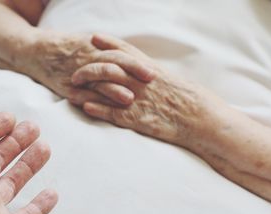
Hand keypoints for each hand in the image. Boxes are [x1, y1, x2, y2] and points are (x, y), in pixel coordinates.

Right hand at [27, 31, 153, 104]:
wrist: (36, 52)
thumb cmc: (66, 47)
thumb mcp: (86, 43)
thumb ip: (107, 50)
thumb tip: (130, 59)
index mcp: (94, 47)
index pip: (121, 53)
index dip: (137, 62)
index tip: (153, 70)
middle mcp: (87, 59)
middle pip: (114, 64)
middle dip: (133, 72)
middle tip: (150, 81)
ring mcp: (77, 75)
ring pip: (99, 81)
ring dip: (115, 90)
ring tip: (130, 98)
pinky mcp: (67, 88)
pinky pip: (83, 96)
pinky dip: (96, 102)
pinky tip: (106, 110)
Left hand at [76, 34, 222, 145]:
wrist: (199, 118)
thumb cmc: (187, 99)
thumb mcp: (169, 81)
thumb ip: (152, 75)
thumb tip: (142, 71)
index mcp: (149, 71)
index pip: (125, 52)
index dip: (108, 44)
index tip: (93, 38)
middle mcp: (140, 82)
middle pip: (109, 69)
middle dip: (89, 68)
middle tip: (75, 71)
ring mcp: (136, 100)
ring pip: (106, 89)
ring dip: (87, 88)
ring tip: (71, 88)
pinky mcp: (136, 119)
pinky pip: (112, 113)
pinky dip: (97, 109)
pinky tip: (85, 107)